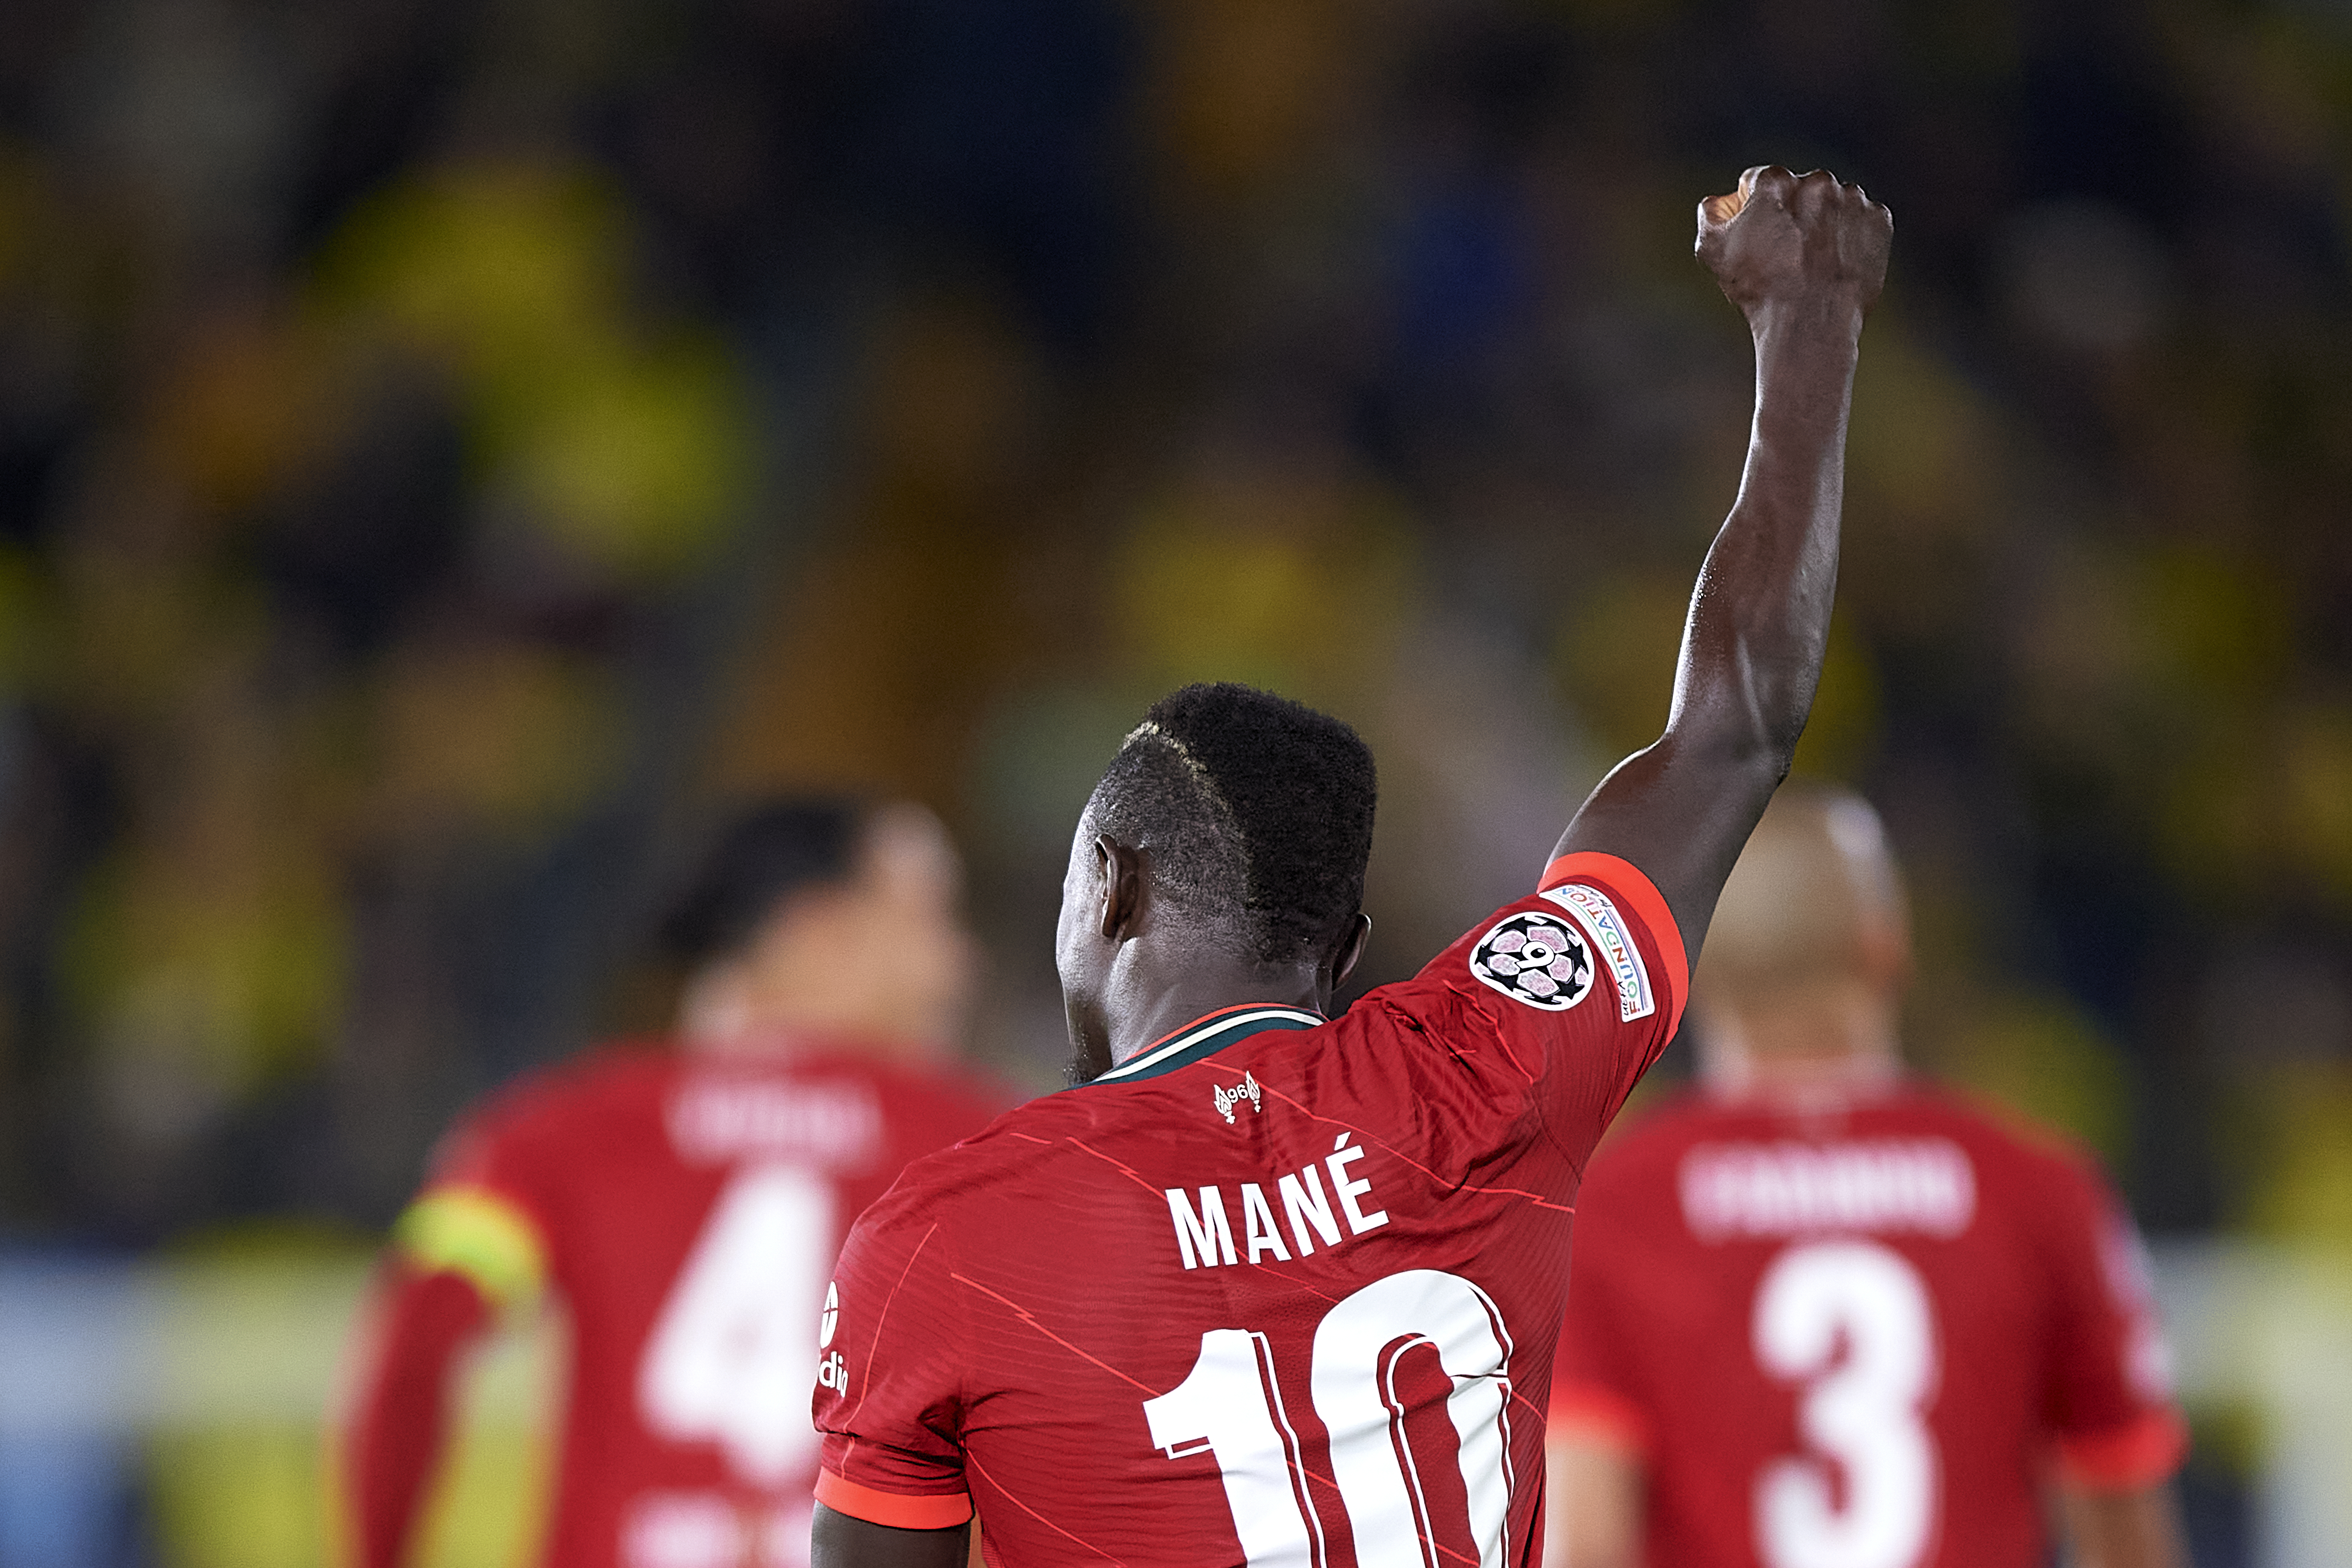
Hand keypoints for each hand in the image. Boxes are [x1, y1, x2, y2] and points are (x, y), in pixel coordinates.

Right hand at [1696, 166, 1891, 324]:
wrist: (1810, 322)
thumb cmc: (1759, 289)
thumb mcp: (1711, 251)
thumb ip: (1709, 214)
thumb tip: (1718, 202)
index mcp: (1774, 180)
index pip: (1759, 181)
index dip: (1753, 209)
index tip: (1757, 236)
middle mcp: (1816, 180)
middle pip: (1799, 190)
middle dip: (1792, 213)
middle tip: (1786, 254)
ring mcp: (1851, 198)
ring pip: (1833, 203)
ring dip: (1824, 222)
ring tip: (1813, 262)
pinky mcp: (1878, 219)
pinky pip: (1862, 220)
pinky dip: (1852, 236)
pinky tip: (1836, 263)